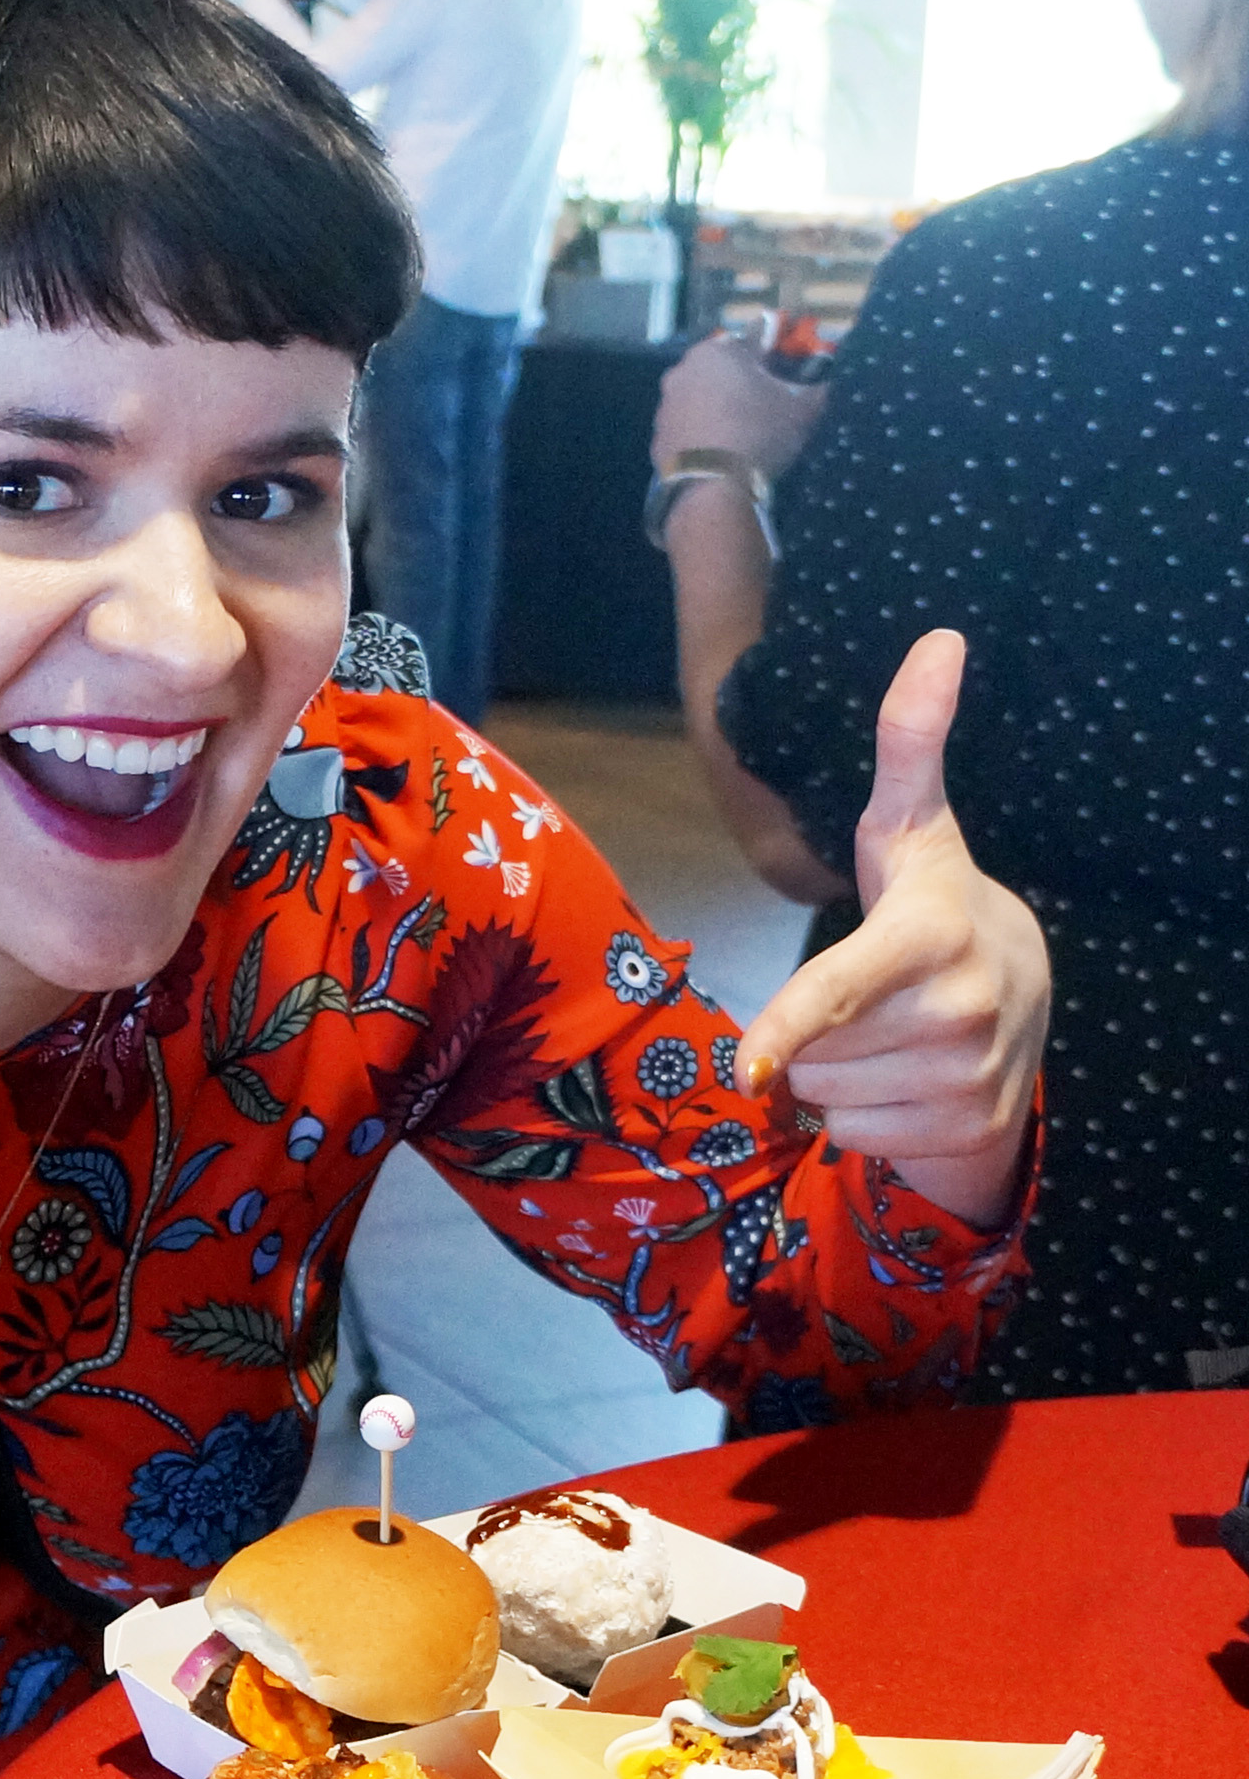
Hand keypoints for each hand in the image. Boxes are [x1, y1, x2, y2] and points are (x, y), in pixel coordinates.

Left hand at [654, 330, 826, 483]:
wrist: (712, 487)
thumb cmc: (759, 433)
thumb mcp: (801, 409)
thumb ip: (816, 388)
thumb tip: (825, 384)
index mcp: (714, 352)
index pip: (751, 341)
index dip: (772, 355)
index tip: (785, 370)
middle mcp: (681, 372)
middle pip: (722, 369)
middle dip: (743, 380)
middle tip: (766, 401)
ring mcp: (664, 406)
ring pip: (702, 397)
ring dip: (720, 405)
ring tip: (744, 428)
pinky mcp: (657, 437)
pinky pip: (688, 425)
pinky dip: (703, 430)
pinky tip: (721, 447)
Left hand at [734, 632, 1048, 1227]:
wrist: (1029, 1001)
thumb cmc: (935, 907)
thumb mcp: (913, 830)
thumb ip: (909, 743)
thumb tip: (939, 639)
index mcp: (932, 938)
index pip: (840, 989)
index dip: (790, 1028)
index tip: (750, 1066)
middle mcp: (960, 1013)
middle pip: (807, 1055)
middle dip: (815, 1035)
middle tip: (872, 998)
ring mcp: (970, 1080)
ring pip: (823, 1100)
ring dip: (838, 1076)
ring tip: (892, 1034)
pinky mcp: (972, 1133)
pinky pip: (855, 1139)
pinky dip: (868, 1118)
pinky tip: (911, 1079)